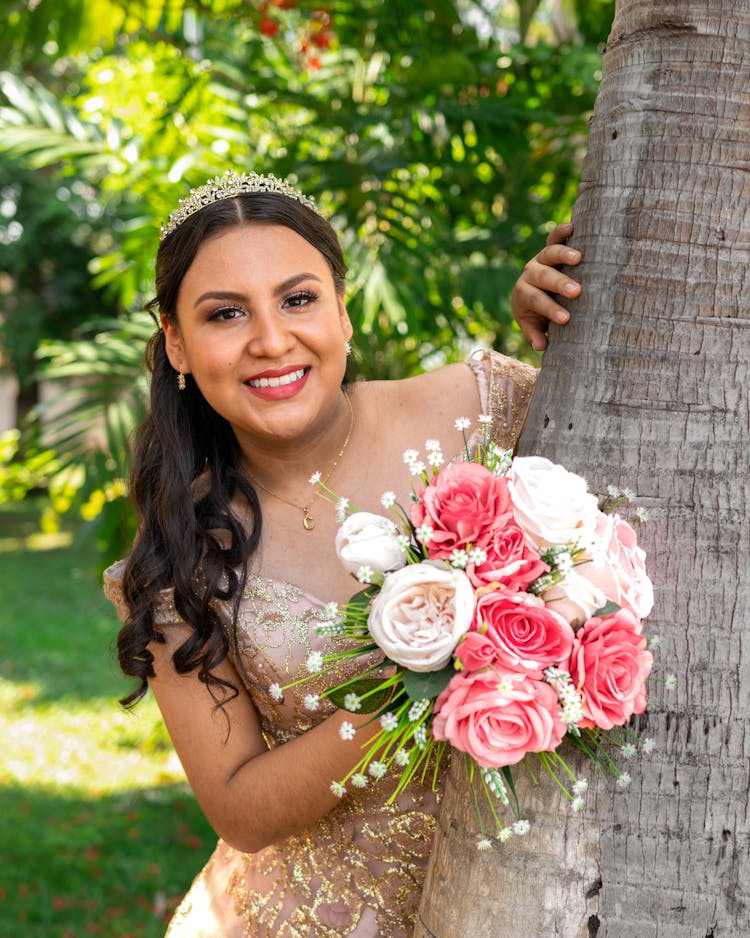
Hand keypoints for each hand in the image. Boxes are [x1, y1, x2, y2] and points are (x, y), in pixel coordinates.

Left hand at [511, 222, 581, 350]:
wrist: (531, 294)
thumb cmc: (536, 314)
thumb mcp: (532, 326)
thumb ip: (535, 335)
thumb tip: (540, 346)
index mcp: (524, 294)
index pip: (536, 301)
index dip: (549, 309)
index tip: (565, 319)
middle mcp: (530, 274)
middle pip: (543, 276)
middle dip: (559, 284)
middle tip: (576, 291)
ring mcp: (540, 258)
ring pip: (549, 253)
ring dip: (563, 254)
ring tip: (579, 258)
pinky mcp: (550, 247)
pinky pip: (554, 237)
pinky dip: (561, 231)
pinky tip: (572, 227)